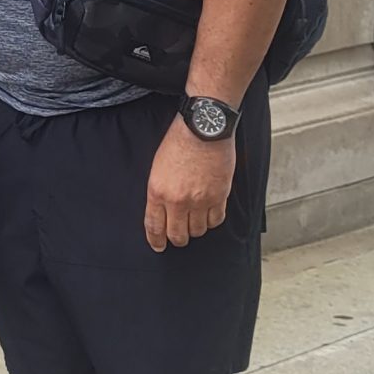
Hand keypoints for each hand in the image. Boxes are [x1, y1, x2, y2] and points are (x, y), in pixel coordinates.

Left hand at [143, 118, 233, 250]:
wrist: (203, 127)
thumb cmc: (179, 141)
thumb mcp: (158, 167)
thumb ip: (160, 191)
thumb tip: (163, 211)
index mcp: (157, 192)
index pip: (154, 226)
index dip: (156, 240)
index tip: (159, 246)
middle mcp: (178, 200)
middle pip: (178, 235)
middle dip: (178, 239)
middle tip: (180, 237)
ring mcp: (200, 200)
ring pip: (198, 230)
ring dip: (196, 229)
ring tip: (195, 221)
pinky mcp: (219, 196)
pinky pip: (216, 220)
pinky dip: (213, 220)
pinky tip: (210, 214)